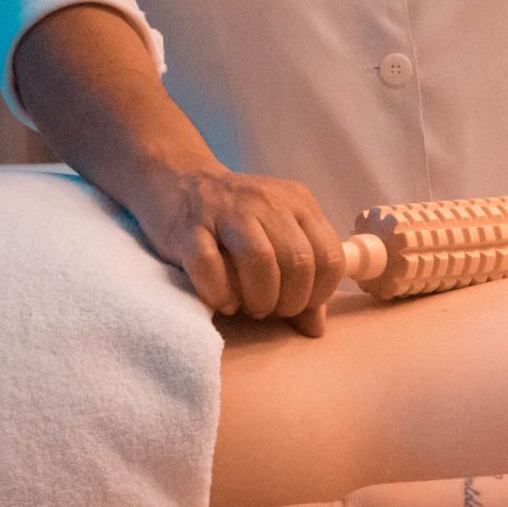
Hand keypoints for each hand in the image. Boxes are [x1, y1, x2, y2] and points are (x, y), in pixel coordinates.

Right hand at [129, 165, 344, 335]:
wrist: (177, 180)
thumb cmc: (235, 218)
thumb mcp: (278, 236)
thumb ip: (303, 276)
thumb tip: (315, 326)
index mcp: (298, 203)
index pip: (330, 255)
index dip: (321, 292)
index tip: (302, 306)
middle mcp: (266, 202)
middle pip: (298, 261)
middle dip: (291, 301)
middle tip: (274, 311)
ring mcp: (227, 211)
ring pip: (259, 260)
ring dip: (260, 298)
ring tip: (252, 308)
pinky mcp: (189, 227)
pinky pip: (209, 265)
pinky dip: (219, 293)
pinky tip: (223, 301)